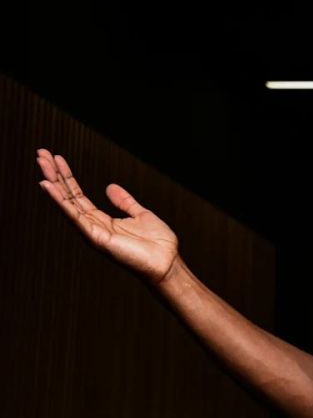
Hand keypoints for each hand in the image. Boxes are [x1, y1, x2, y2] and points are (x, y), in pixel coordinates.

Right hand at [35, 148, 180, 283]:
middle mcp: (93, 226)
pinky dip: (60, 201)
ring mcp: (92, 232)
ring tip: (42, 162)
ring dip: (53, 182)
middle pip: (68, 196)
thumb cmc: (157, 244)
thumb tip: (110, 187)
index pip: (78, 195)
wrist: (167, 263)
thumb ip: (125, 202)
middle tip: (41, 154)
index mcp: (102, 220)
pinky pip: (74, 216)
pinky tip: (48, 186)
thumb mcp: (140, 215)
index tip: (56, 158)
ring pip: (67, 203)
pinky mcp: (96, 238)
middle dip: (54, 175)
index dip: (67, 177)